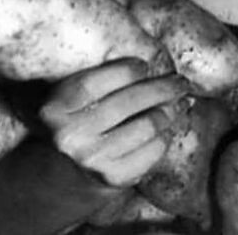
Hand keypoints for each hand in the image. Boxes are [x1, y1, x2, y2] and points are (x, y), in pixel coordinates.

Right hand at [40, 58, 189, 186]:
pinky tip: (167, 128)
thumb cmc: (76, 122)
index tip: (145, 65)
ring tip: (180, 103)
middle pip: (129, 101)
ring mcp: (92, 159)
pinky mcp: (112, 177)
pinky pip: (152, 150)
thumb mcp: (72, 98)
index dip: (126, 70)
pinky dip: (165, 136)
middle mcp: (71, 135)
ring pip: (147, 125)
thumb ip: (99, 79)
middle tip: (180, 81)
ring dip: (171, 110)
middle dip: (162, 87)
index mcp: (57, 108)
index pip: (96, 82)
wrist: (65, 174)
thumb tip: (152, 60)